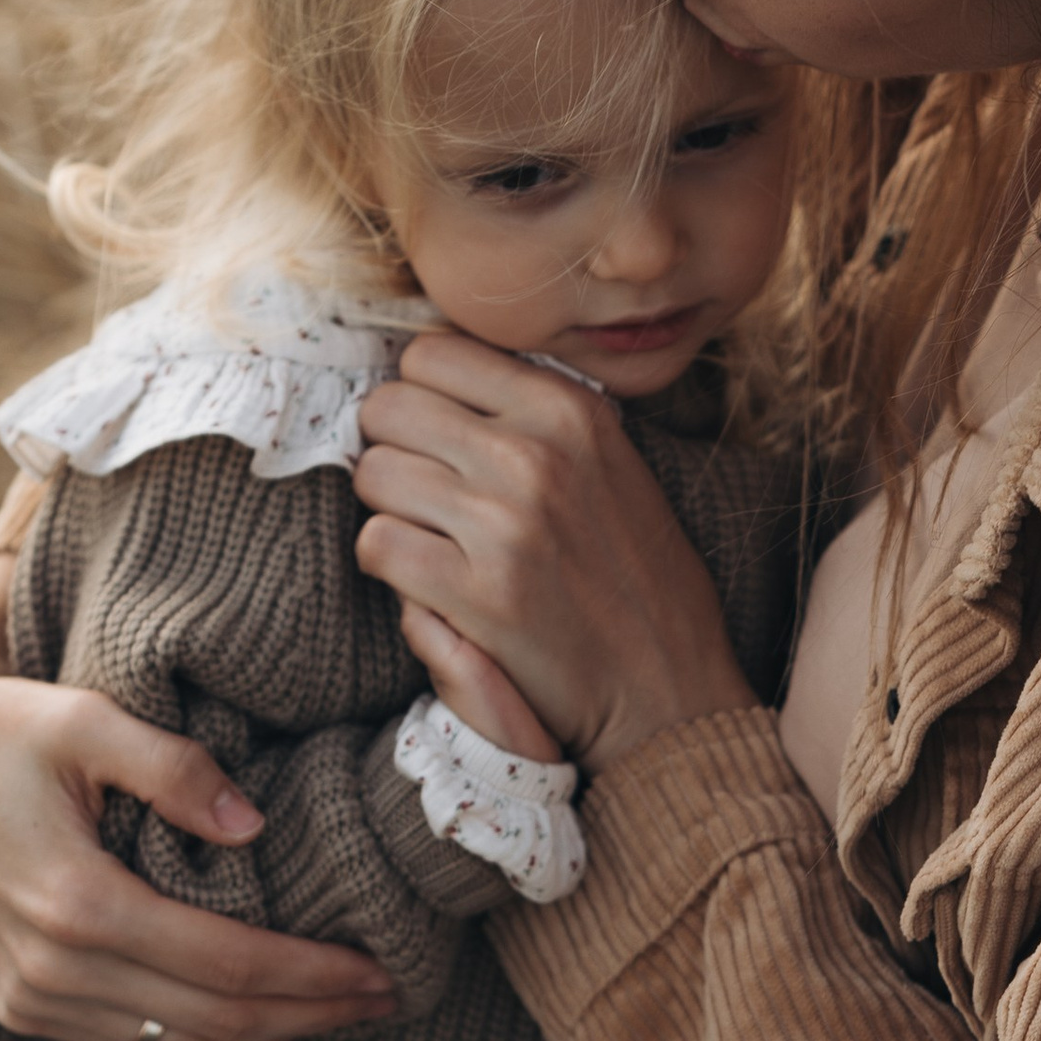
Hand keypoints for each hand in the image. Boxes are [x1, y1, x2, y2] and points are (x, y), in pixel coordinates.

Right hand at [0, 546, 398, 1040]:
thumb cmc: (12, 727)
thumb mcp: (89, 718)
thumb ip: (173, 767)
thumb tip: (252, 826)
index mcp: (74, 904)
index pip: (226, 963)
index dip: (312, 975)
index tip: (380, 968)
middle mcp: (51, 971)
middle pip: (214, 1018)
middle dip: (310, 1013)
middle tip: (388, 996)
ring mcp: (33, 1000)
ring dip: (269, 1036)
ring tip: (345, 1012)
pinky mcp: (26, 1008)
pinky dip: (211, 1037)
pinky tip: (268, 1016)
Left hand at [353, 334, 755, 774]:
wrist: (667, 687)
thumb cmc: (637, 579)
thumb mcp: (611, 463)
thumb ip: (536, 414)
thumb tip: (433, 373)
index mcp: (569, 410)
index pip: (431, 353)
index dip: (417, 396)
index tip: (434, 437)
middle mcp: (535, 453)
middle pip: (388, 408)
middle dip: (392, 449)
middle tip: (422, 494)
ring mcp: (505, 523)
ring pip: (373, 474)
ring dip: (388, 509)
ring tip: (431, 539)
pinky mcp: (478, 592)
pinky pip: (377, 544)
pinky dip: (387, 565)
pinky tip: (425, 581)